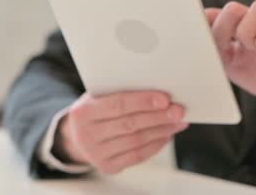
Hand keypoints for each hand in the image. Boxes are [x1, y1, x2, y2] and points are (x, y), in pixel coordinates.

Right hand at [54, 91, 187, 173]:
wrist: (77, 135)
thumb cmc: (95, 109)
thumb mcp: (99, 95)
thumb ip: (121, 91)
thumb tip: (158, 89)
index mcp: (83, 112)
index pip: (118, 105)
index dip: (143, 101)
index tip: (165, 99)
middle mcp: (86, 135)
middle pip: (130, 124)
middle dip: (158, 117)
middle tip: (178, 110)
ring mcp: (96, 153)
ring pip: (137, 141)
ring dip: (162, 130)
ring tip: (178, 121)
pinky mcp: (108, 166)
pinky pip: (137, 156)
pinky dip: (155, 144)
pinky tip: (167, 135)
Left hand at [206, 1, 255, 112]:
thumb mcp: (228, 62)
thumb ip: (214, 45)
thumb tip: (199, 29)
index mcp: (238, 26)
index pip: (217, 12)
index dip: (207, 24)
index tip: (206, 41)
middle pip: (233, 7)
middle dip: (224, 29)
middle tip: (228, 48)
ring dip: (247, 32)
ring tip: (250, 49)